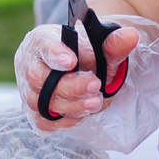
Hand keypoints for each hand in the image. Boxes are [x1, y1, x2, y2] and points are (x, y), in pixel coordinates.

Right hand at [12, 11, 158, 152]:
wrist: (81, 69)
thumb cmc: (85, 54)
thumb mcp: (101, 46)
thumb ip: (114, 43)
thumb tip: (131, 36)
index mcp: (41, 40)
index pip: (42, 46)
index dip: (55, 54)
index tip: (71, 61)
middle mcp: (29, 64)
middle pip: (39, 79)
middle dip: (70, 86)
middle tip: (96, 85)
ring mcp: (28, 89)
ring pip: (41, 104)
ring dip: (70, 106)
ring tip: (94, 103)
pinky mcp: (33, 111)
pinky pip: (43, 121)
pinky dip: (64, 120)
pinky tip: (81, 113)